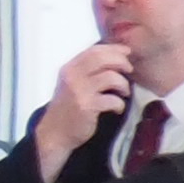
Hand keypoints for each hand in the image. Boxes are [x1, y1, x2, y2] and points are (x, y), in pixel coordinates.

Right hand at [32, 39, 136, 178]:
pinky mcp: (87, 106)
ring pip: (111, 77)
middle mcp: (72, 76)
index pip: (94, 50)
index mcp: (69, 68)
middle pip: (103, 58)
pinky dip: (119, 104)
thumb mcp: (71, 84)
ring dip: (123, 84)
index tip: (126, 53)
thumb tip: (113, 59)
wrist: (54, 133)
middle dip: (121, 62)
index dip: (114, 49)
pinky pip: (113, 99)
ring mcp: (79, 91)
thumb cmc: (66, 108)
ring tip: (123, 92)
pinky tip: (117, 109)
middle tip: (129, 70)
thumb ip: (86, 71)